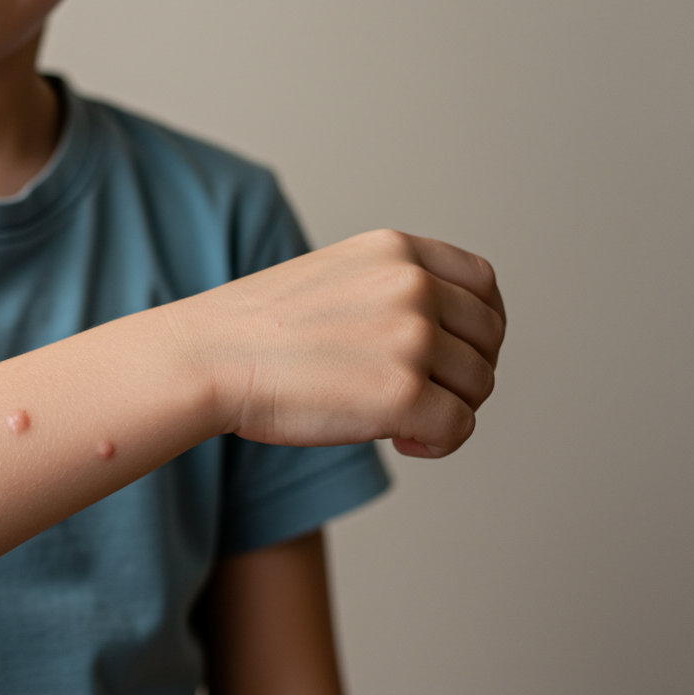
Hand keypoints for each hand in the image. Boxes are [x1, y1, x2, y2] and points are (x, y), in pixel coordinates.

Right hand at [172, 228, 505, 456]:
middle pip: (487, 339)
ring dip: (450, 410)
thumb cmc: (253, 332)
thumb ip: (389, 292)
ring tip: (403, 422)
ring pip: (478, 386)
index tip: (460, 355)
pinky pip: (458, 428)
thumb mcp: (333, 278)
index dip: (483, 326)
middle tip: (426, 398)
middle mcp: (413, 286)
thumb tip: (443, 344)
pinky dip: (438, 443)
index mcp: (396, 251)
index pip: (483, 283)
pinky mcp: (403, 394)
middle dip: (467, 375)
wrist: (205, 358)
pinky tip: (402, 443)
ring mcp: (412, 338)